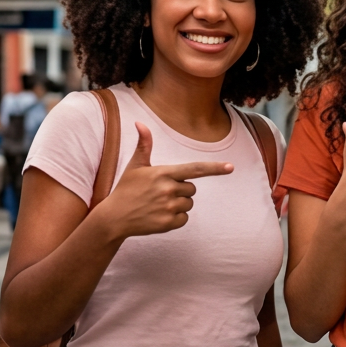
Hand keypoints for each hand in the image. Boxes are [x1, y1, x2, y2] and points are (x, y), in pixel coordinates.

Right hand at [94, 122, 231, 239]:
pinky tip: (159, 216)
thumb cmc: (126, 189)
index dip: (214, 168)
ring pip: (188, 203)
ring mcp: (169, 208)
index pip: (194, 169)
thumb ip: (144, 145)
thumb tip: (140, 122)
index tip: (231, 167)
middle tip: (161, 193)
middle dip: (181, 190)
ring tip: (158, 204)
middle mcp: (168, 190)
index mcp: (163, 173)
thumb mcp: (135, 166)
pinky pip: (184, 218)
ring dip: (178, 204)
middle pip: (192, 189)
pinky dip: (176, 218)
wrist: (114, 217)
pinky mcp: (168, 223)